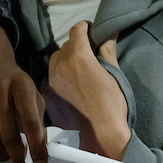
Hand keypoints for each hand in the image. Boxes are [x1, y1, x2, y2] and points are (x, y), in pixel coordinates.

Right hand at [0, 23, 46, 162]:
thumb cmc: (12, 79)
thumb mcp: (30, 91)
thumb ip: (36, 115)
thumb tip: (41, 146)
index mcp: (22, 88)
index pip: (31, 123)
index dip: (37, 147)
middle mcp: (0, 93)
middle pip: (8, 136)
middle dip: (17, 155)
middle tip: (21, 159)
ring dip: (0, 155)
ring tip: (6, 156)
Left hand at [43, 21, 129, 162]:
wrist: (100, 135)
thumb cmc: (113, 103)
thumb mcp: (115, 74)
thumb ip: (107, 52)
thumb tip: (107, 36)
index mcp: (79, 56)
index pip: (76, 30)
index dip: (85, 27)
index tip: (90, 30)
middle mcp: (60, 65)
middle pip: (65, 46)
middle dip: (76, 46)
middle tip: (88, 54)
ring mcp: (50, 82)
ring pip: (55, 62)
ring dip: (65, 61)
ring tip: (78, 71)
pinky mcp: (47, 97)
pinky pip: (51, 78)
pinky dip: (60, 77)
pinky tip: (70, 87)